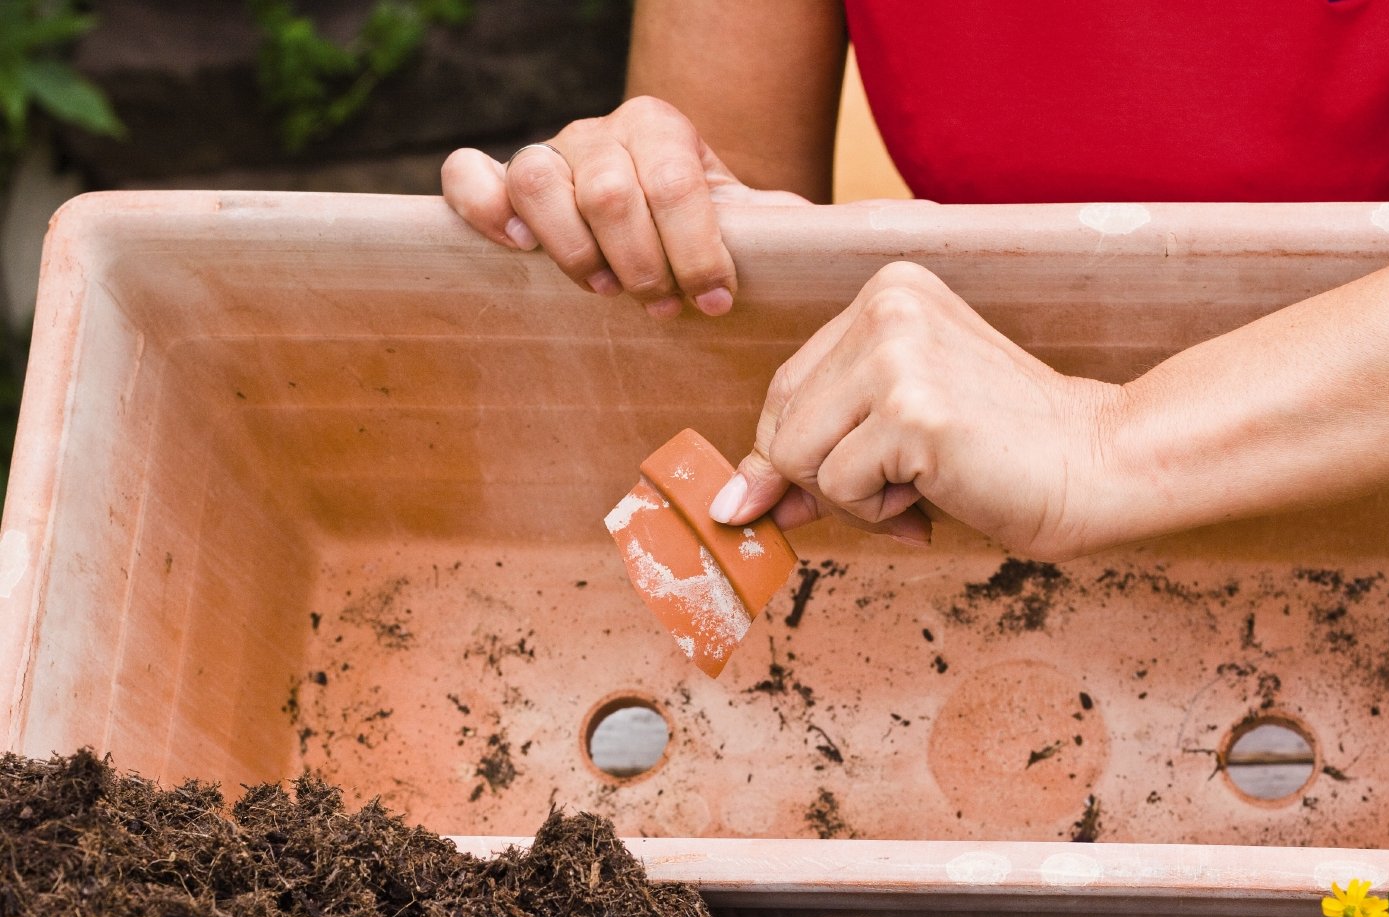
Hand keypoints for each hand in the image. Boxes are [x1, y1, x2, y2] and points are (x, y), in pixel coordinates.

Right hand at [441, 95, 808, 317]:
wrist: (659, 246)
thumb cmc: (712, 244)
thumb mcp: (761, 233)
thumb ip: (804, 231)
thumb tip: (911, 229)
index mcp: (666, 131)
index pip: (676, 180)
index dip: (697, 250)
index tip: (716, 302)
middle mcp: (602, 134)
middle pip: (608, 187)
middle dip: (642, 261)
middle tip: (660, 306)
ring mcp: (549, 156)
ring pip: (539, 178)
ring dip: (574, 249)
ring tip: (606, 289)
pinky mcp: (503, 188)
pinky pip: (470, 176)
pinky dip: (481, 203)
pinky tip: (514, 247)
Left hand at [708, 262, 1127, 557]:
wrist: (1099, 465)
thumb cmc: (1003, 452)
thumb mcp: (893, 432)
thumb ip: (812, 447)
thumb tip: (730, 503)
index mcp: (887, 291)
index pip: (787, 387)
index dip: (805, 453)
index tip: (865, 479)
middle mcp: (886, 305)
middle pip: (780, 421)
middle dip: (826, 477)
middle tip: (905, 487)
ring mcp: (898, 354)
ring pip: (796, 456)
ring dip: (854, 498)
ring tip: (928, 482)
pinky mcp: (910, 409)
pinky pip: (834, 487)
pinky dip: (879, 512)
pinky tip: (940, 491)